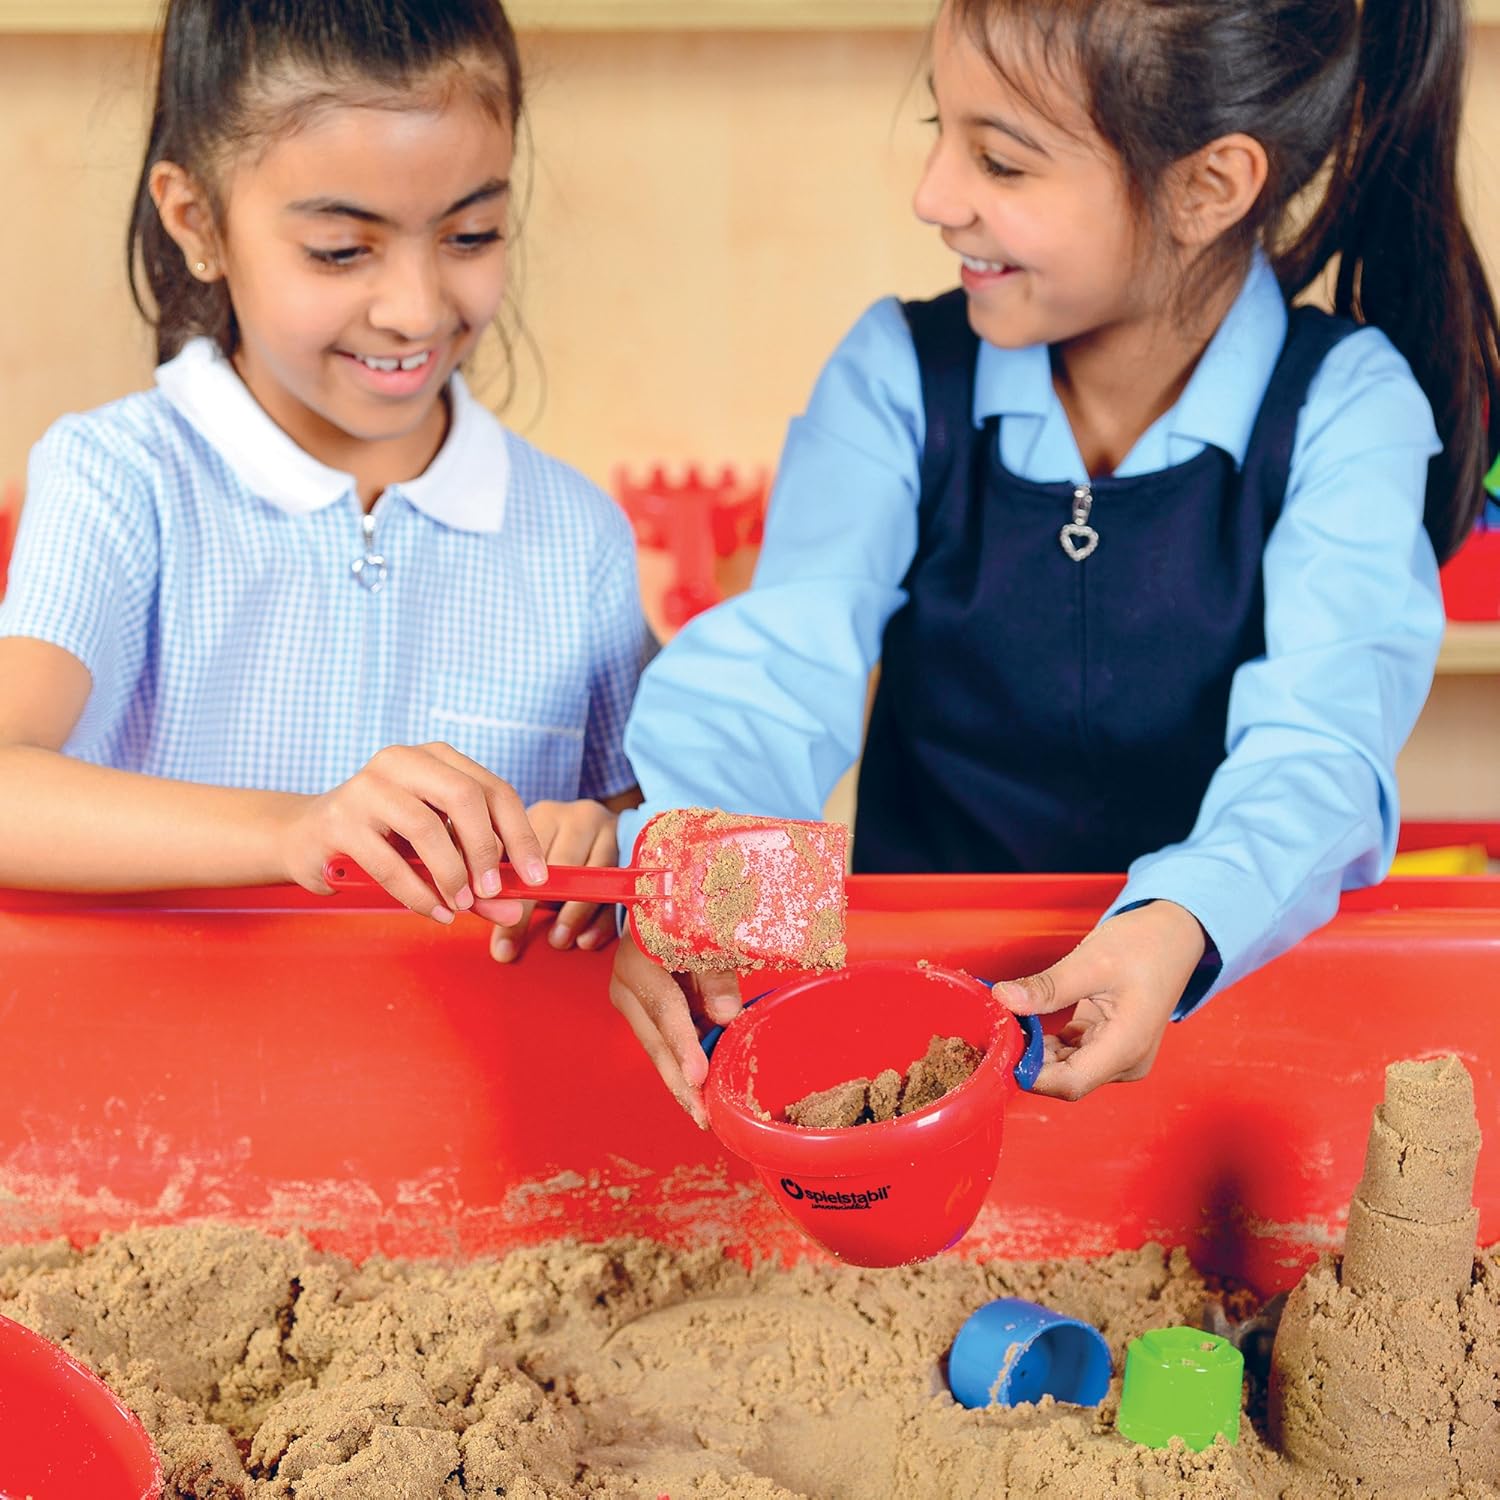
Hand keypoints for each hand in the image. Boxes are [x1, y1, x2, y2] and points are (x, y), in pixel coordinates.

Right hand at [278, 742, 545, 922]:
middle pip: (465, 797)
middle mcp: (402, 761)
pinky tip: (436, 912)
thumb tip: (513, 911)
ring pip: (426, 828)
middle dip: (487, 850)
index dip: (521, 834)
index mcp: (435, 759)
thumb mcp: (434, 852)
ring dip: (451, 874)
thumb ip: (476, 879)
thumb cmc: (382, 841)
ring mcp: (367, 787)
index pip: (494, 790)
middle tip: (495, 891)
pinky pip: (390, 863)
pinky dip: (419, 894)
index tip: (537, 877)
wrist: (305, 838)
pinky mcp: (339, 821)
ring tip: (460, 904)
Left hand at [487, 799, 620, 961]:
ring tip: (558, 940)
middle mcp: (578, 817)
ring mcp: (610, 831)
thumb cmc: (557, 855)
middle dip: (543, 907)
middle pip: (561, 865)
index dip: (514, 895)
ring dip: (575, 913)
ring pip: (593, 875)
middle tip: (525, 940)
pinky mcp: (634, 849)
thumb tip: (500, 946)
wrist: (600, 833)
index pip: (525, 854)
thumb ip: (514, 891)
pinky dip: (603, 919)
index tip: (501, 930)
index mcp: (544, 815)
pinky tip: (587, 939)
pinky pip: (619, 888)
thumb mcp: (532, 861)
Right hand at [608, 928, 742, 1127]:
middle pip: (655, 1042)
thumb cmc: (685, 918)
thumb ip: (715, 975)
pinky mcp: (641, 1012)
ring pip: (658, 1048)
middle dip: (680, 1083)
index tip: (699, 1077)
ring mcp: (630, 1001)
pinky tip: (701, 1085)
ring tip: (705, 1110)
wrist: (658, 909)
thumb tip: (728, 1016)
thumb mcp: (705, 937)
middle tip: (702, 1116)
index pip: (664, 1009)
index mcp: (638, 961)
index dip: (683, 1044)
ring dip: (683, 1078)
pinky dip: (684, 1061)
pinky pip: (664, 1042)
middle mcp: (626, 986)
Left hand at [994, 901, 1206, 1100]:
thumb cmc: (1145, 945)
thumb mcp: (1091, 961)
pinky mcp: (1108, 1045)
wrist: (1173, 937)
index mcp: (1128, 1047)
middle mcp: (1126, 1061)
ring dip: (1035, 1049)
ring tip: (1012, 1018)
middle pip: (1065, 1078)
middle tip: (999, 1024)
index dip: (1031, 1072)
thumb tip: (1004, 999)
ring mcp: (1118, 1056)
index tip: (1002, 1044)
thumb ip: (1048, 987)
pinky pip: (1070, 1054)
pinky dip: (1047, 1042)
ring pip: (1064, 1068)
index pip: (1070, 1083)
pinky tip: (1029, 1020)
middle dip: (1029, 1058)